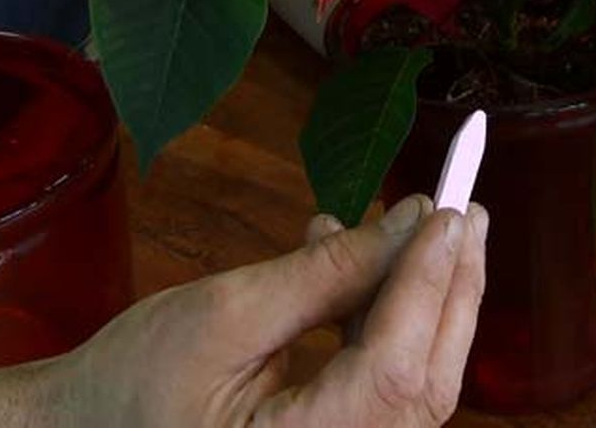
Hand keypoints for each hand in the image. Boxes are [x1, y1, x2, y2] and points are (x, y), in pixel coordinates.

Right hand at [52, 195, 488, 427]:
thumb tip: (410, 224)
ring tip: (425, 225)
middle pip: (426, 383)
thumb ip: (324, 275)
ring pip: (415, 382)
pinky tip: (361, 264)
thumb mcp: (224, 315)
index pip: (398, 371)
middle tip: (464, 211)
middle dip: (450, 290)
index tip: (449, 212)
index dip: (430, 286)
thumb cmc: (132, 383)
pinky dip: (385, 320)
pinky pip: (384, 384)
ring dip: (424, 298)